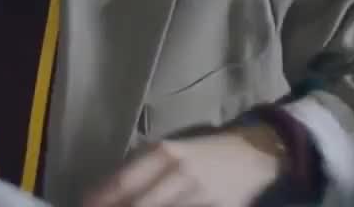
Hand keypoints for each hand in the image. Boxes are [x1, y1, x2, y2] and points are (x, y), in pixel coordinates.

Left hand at [83, 124, 284, 206]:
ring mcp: (200, 196)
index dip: (100, 200)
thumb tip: (101, 195)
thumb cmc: (202, 154)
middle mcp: (180, 173)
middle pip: (138, 204)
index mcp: (164, 154)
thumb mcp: (170, 153)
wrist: (253, 154)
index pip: (122, 183)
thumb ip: (139, 171)